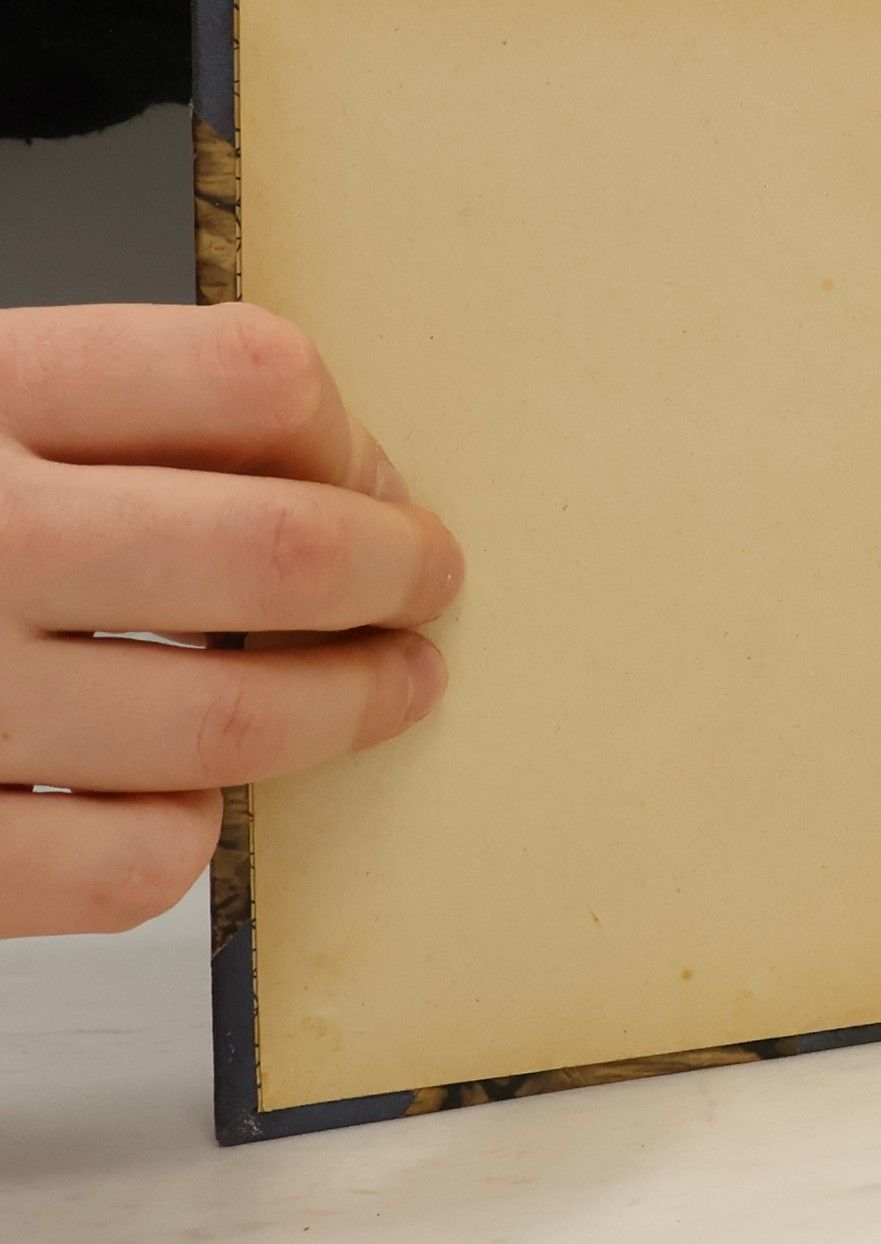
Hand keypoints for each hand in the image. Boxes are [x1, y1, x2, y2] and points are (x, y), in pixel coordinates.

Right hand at [0, 305, 461, 937]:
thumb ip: (87, 417)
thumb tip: (322, 470)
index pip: (249, 377)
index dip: (353, 435)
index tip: (381, 482)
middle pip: (278, 552)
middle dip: (396, 576)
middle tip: (430, 590)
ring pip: (225, 720)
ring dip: (342, 709)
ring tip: (385, 691)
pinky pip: (121, 866)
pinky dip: (186, 838)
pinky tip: (185, 804)